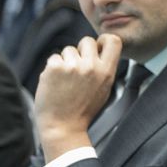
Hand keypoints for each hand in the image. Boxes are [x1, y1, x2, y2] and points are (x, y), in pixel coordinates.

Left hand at [35, 34, 122, 161]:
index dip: (104, 40)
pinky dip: (52, 69)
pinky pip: (54, 58)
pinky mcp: (55, 68)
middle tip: (76, 67)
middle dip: (81, 50)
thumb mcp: (103, 90)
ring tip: (65, 81)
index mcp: (106, 73)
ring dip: (65, 61)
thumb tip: (99, 50)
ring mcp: (73, 66)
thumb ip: (103, 70)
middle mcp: (91, 67)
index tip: (98, 47)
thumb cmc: (82, 110)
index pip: (113, 41)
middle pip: (87, 40)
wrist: (62, 127)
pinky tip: (55, 84)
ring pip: (68, 50)